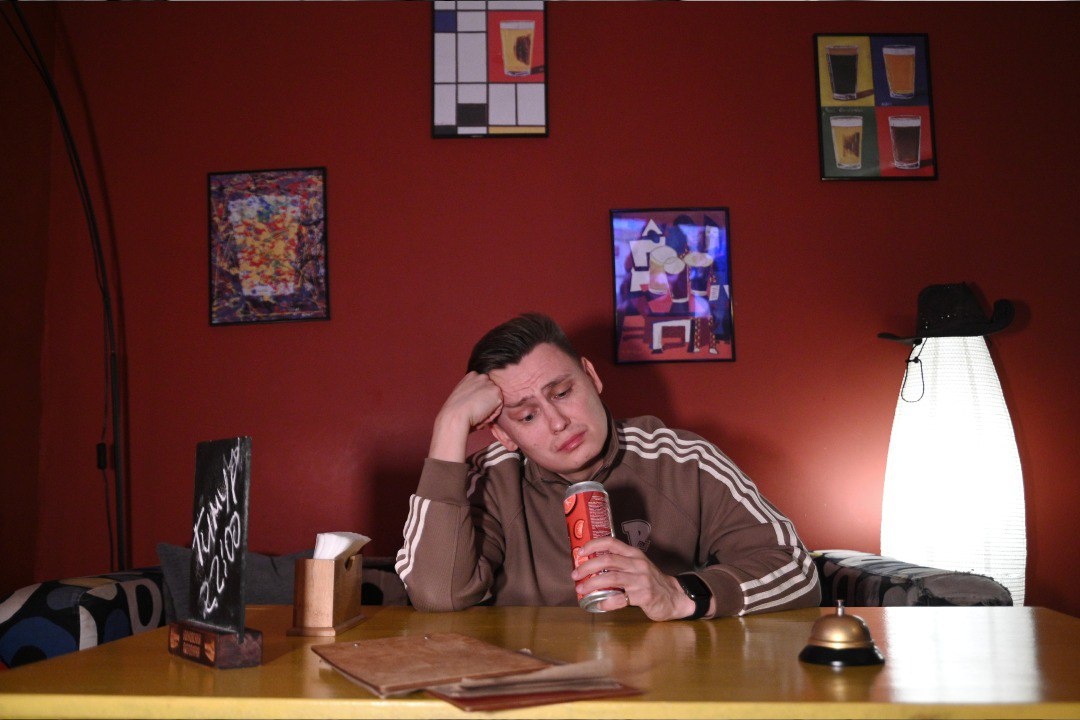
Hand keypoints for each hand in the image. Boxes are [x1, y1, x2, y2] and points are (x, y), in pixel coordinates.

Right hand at [428, 372, 503, 462]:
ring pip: (495, 401)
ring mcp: (490, 383)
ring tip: (477, 412)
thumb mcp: (462, 396)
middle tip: (474, 410)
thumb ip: (472, 393)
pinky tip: (481, 413)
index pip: (483, 389)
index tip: (470, 405)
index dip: (479, 400)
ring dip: (489, 409)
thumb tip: (481, 402)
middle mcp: (481, 376)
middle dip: (486, 403)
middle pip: (490, 394)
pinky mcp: (496, 392)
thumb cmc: (456, 412)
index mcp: (472, 376)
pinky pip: (498, 408)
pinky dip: (492, 414)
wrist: (456, 415)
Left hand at [570, 536, 698, 620]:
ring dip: (592, 583)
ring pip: (611, 578)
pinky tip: (599, 605)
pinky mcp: (644, 596)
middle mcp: (637, 564)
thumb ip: (620, 564)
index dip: (594, 545)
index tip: (580, 551)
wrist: (675, 597)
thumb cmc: (651, 582)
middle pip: (608, 560)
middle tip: (575, 575)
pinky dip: (607, 602)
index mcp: (634, 554)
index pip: (611, 542)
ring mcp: (641, 580)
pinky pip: (621, 599)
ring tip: (582, 589)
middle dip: (587, 566)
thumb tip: (592, 566)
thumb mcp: (638, 567)